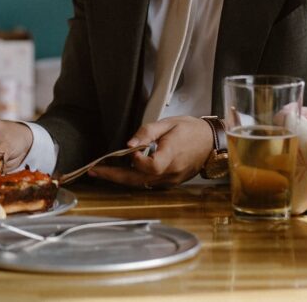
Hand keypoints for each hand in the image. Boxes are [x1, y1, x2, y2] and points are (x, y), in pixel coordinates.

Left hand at [87, 116, 212, 187]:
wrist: (212, 143)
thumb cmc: (191, 130)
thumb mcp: (168, 123)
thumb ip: (147, 132)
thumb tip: (130, 143)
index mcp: (171, 155)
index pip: (150, 166)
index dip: (137, 161)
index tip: (130, 150)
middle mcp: (171, 172)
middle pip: (138, 180)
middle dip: (114, 176)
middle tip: (94, 171)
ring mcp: (170, 180)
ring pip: (141, 184)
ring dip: (121, 178)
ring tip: (102, 171)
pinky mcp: (170, 182)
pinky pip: (149, 183)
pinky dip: (134, 178)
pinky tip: (122, 172)